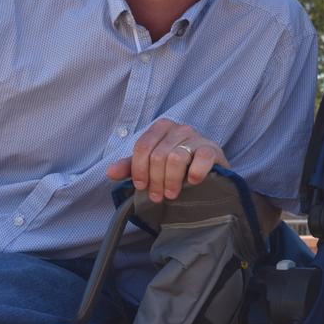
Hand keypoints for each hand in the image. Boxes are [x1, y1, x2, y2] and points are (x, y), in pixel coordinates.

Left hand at [106, 119, 227, 203]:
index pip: (143, 147)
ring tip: (171, 194)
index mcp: (162, 127)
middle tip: (157, 197)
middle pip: (158, 155)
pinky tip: (192, 182)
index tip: (141, 186)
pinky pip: (201, 159)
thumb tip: (110, 172)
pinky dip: (195, 173)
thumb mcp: (151, 165)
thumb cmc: (177, 167)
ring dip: (171, 181)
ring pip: (176, 158)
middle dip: (155, 180)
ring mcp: (197, 137)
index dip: (139, 170)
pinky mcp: (212, 149)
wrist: (210, 170)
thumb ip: (131, 167)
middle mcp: (179, 128)